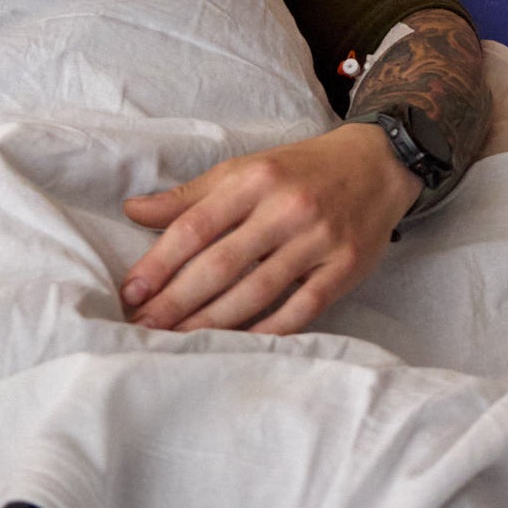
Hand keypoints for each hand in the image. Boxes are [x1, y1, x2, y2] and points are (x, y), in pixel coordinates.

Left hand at [120, 125, 419, 334]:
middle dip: (177, 301)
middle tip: (144, 327)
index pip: (196, 226)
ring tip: (178, 341)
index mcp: (255, 179)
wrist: (376, 163)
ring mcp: (319, 239)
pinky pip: (302, 308)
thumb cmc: (300, 170)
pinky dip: (269, 330)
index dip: (159, 263)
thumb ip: (191, 196)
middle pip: (222, 264)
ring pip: (258, 291)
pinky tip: (239, 343)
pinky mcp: (346, 266)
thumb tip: (133, 210)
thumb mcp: (245, 169)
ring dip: (213, 322)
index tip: (132, 293)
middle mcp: (287, 208)